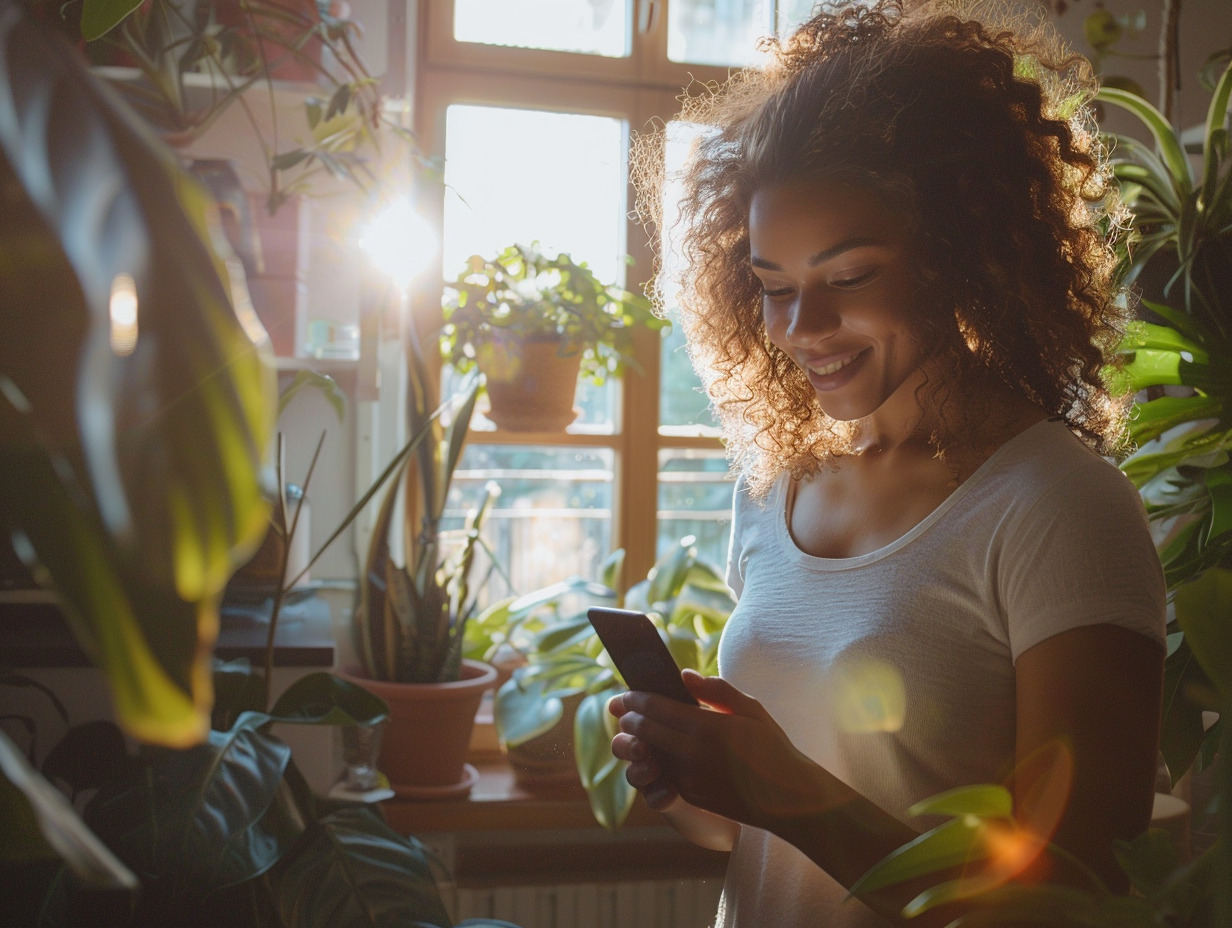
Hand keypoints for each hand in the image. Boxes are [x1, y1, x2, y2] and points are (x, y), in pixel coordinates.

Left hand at [609, 669, 821, 829]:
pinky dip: (657, 761)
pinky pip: (665, 773)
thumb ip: (716, 689)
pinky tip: (659, 751)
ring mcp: (689, 778)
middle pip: (644, 731)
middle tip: (622, 711)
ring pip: (650, 754)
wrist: (788, 798)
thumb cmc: (773, 747)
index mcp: (705, 726)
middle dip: (629, 719)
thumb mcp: (751, 709)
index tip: (626, 694)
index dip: (635, 699)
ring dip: (639, 741)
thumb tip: (684, 676)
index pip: (655, 708)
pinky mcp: (691, 796)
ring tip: (637, 730)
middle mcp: (692, 753)